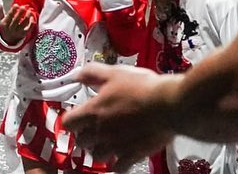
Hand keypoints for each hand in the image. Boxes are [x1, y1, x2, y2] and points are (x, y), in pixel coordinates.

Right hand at [0, 3, 34, 45]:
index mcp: (5, 24)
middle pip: (16, 20)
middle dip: (20, 13)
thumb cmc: (5, 26)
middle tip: (23, 7)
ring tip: (29, 10)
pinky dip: (31, 23)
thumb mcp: (0, 20)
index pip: (9, 16)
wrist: (8, 39)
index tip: (16, 5)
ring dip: (27, 17)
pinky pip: (29, 28)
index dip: (13, 10)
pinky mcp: (24, 34)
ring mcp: (18, 32)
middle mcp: (11, 29)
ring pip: (23, 24)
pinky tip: (32, 17)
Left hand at [63, 64, 179, 169]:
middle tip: (92, 129)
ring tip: (105, 142)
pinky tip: (121, 157)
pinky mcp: (133, 155)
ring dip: (99, 150)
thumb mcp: (114, 73)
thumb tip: (78, 75)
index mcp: (93, 111)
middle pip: (81, 141)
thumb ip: (92, 74)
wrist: (169, 105)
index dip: (71, 119)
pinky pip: (119, 168)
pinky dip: (117, 164)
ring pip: (97, 156)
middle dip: (84, 135)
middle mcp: (101, 131)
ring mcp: (117, 145)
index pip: (68, 123)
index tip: (76, 116)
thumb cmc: (143, 88)